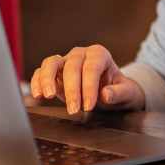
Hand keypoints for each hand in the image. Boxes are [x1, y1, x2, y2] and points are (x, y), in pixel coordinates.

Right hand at [30, 44, 145, 114]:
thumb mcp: (127, 93)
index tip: (88, 106)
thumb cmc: (118, 90)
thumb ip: (118, 93)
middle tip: (74, 110)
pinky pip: (41, 72)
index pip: (91, 68)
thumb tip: (106, 94)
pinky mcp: (54, 73)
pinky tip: (37, 95)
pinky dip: (37, 82)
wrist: (111, 92)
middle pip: (71, 66)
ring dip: (48, 79)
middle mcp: (80, 54)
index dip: (89, 87)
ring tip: (48, 96)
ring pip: (51, 63)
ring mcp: (65, 62)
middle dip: (72, 90)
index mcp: (99, 54)